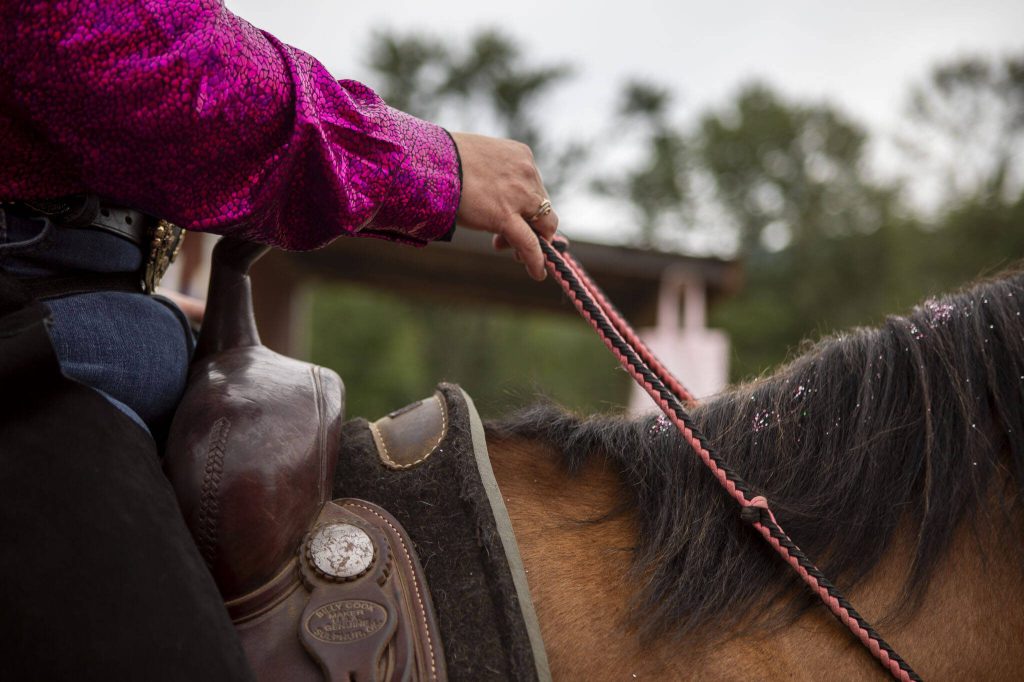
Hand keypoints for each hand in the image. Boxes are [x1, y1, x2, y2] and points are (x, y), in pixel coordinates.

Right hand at [449, 132, 558, 280]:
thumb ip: (492, 176)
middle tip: (505, 239)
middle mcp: (526, 172)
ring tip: (515, 255)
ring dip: (533, 242)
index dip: (524, 206)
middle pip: (541, 207)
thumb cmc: (444, 159)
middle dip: (529, 225)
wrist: (429, 162)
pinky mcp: (505, 216)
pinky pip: (529, 243)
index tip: (511, 216)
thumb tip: (489, 194)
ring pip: (540, 226)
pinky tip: (537, 274)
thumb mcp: (478, 161)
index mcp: (520, 155)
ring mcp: (520, 194)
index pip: (534, 187)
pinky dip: (535, 260)